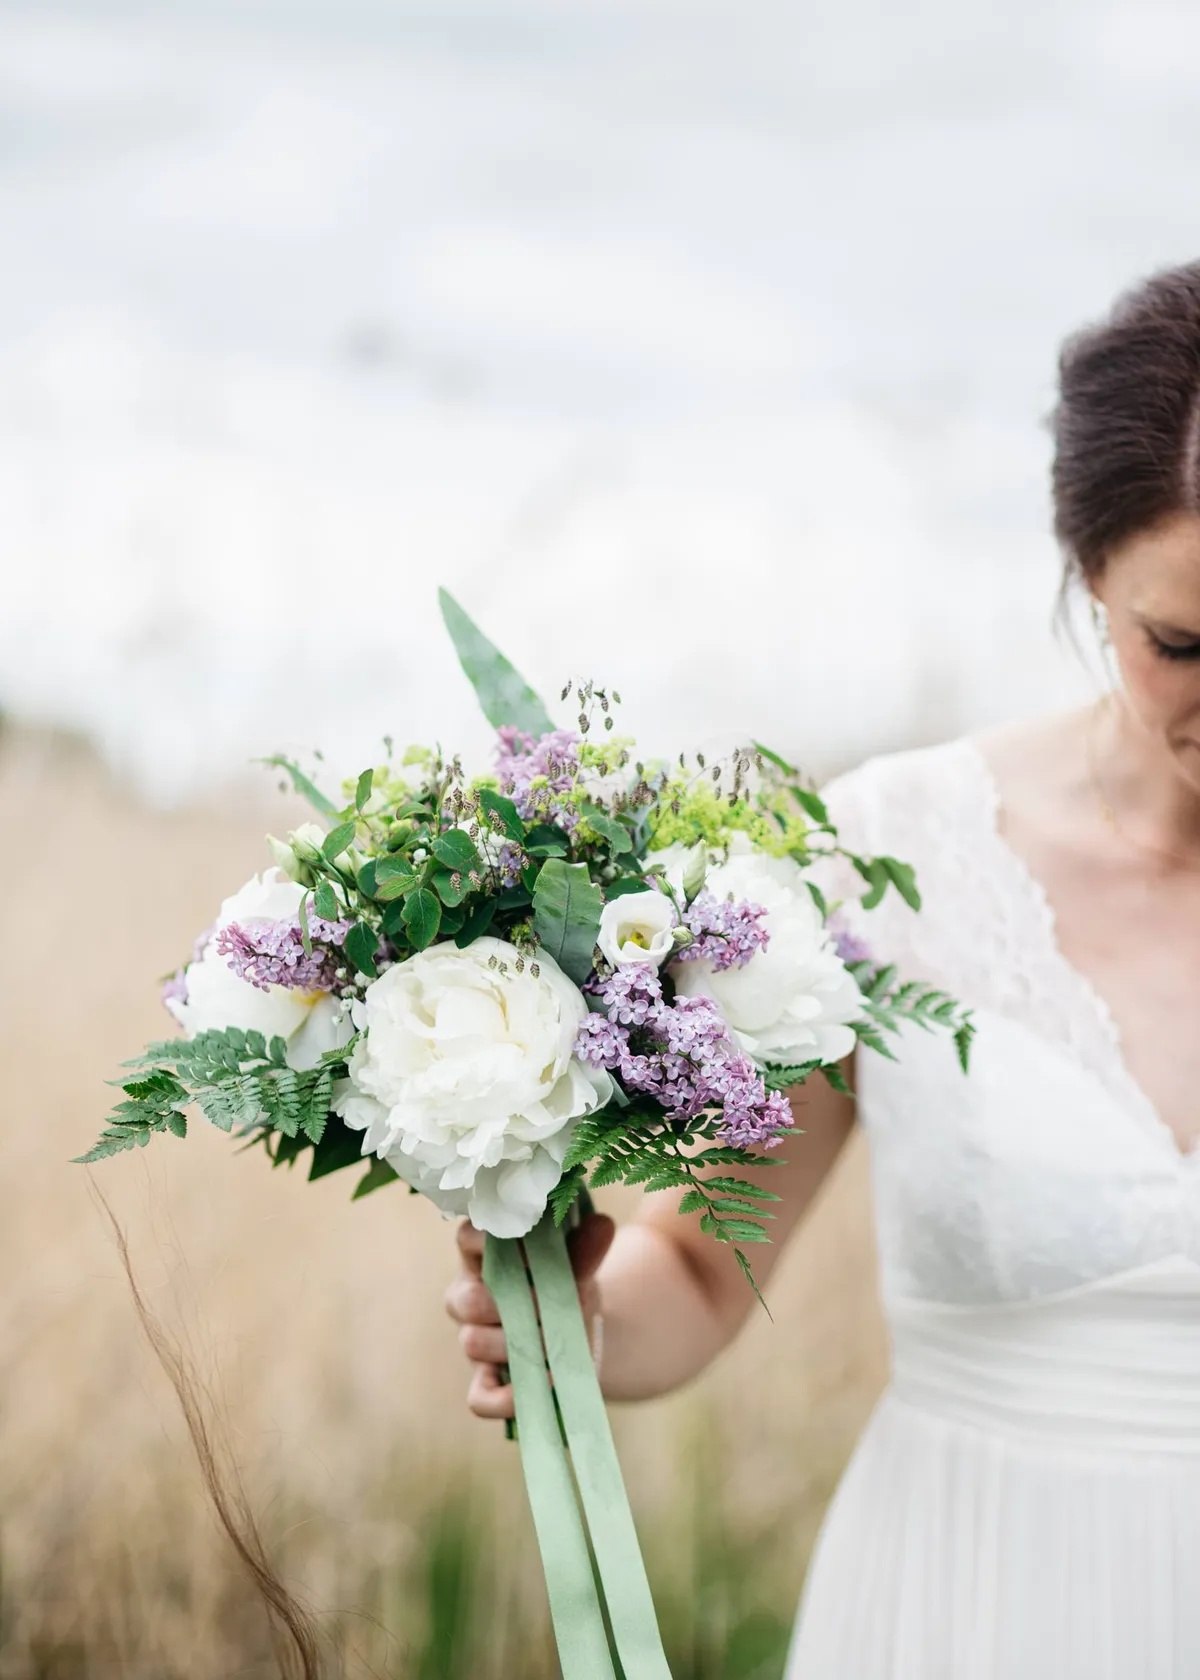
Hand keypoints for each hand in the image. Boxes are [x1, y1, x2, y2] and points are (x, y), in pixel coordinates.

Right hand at [445, 1212, 615, 1419]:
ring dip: (517, 1344)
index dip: (484, 1240)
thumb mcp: (577, 1265)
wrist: (579, 1324)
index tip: (515, 1241)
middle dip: (509, 1305)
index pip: (465, 1238)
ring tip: (553, 1342)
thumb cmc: (565, 1281)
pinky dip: (506, 1399)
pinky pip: (480, 1398)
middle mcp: (468, 1295)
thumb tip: (603, 1226)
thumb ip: (585, 1248)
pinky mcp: (486, 1380)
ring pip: (473, 1343)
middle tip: (547, 1306)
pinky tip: (539, 1386)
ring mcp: (474, 1339)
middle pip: (466, 1300)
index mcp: (484, 1257)